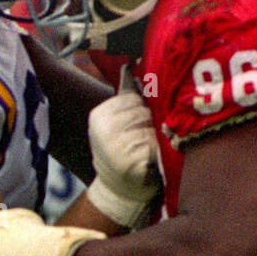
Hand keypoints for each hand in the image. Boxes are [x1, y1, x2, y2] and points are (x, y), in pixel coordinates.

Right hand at [85, 73, 162, 228]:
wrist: (119, 192)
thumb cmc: (122, 153)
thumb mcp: (115, 124)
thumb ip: (124, 97)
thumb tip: (130, 62)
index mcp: (98, 117)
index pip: (132, 98)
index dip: (140, 111)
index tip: (134, 127)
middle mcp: (104, 131)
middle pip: (143, 112)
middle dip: (149, 124)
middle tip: (141, 142)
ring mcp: (117, 148)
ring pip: (151, 128)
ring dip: (154, 139)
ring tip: (145, 151)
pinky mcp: (131, 164)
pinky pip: (155, 146)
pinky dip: (158, 153)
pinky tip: (148, 162)